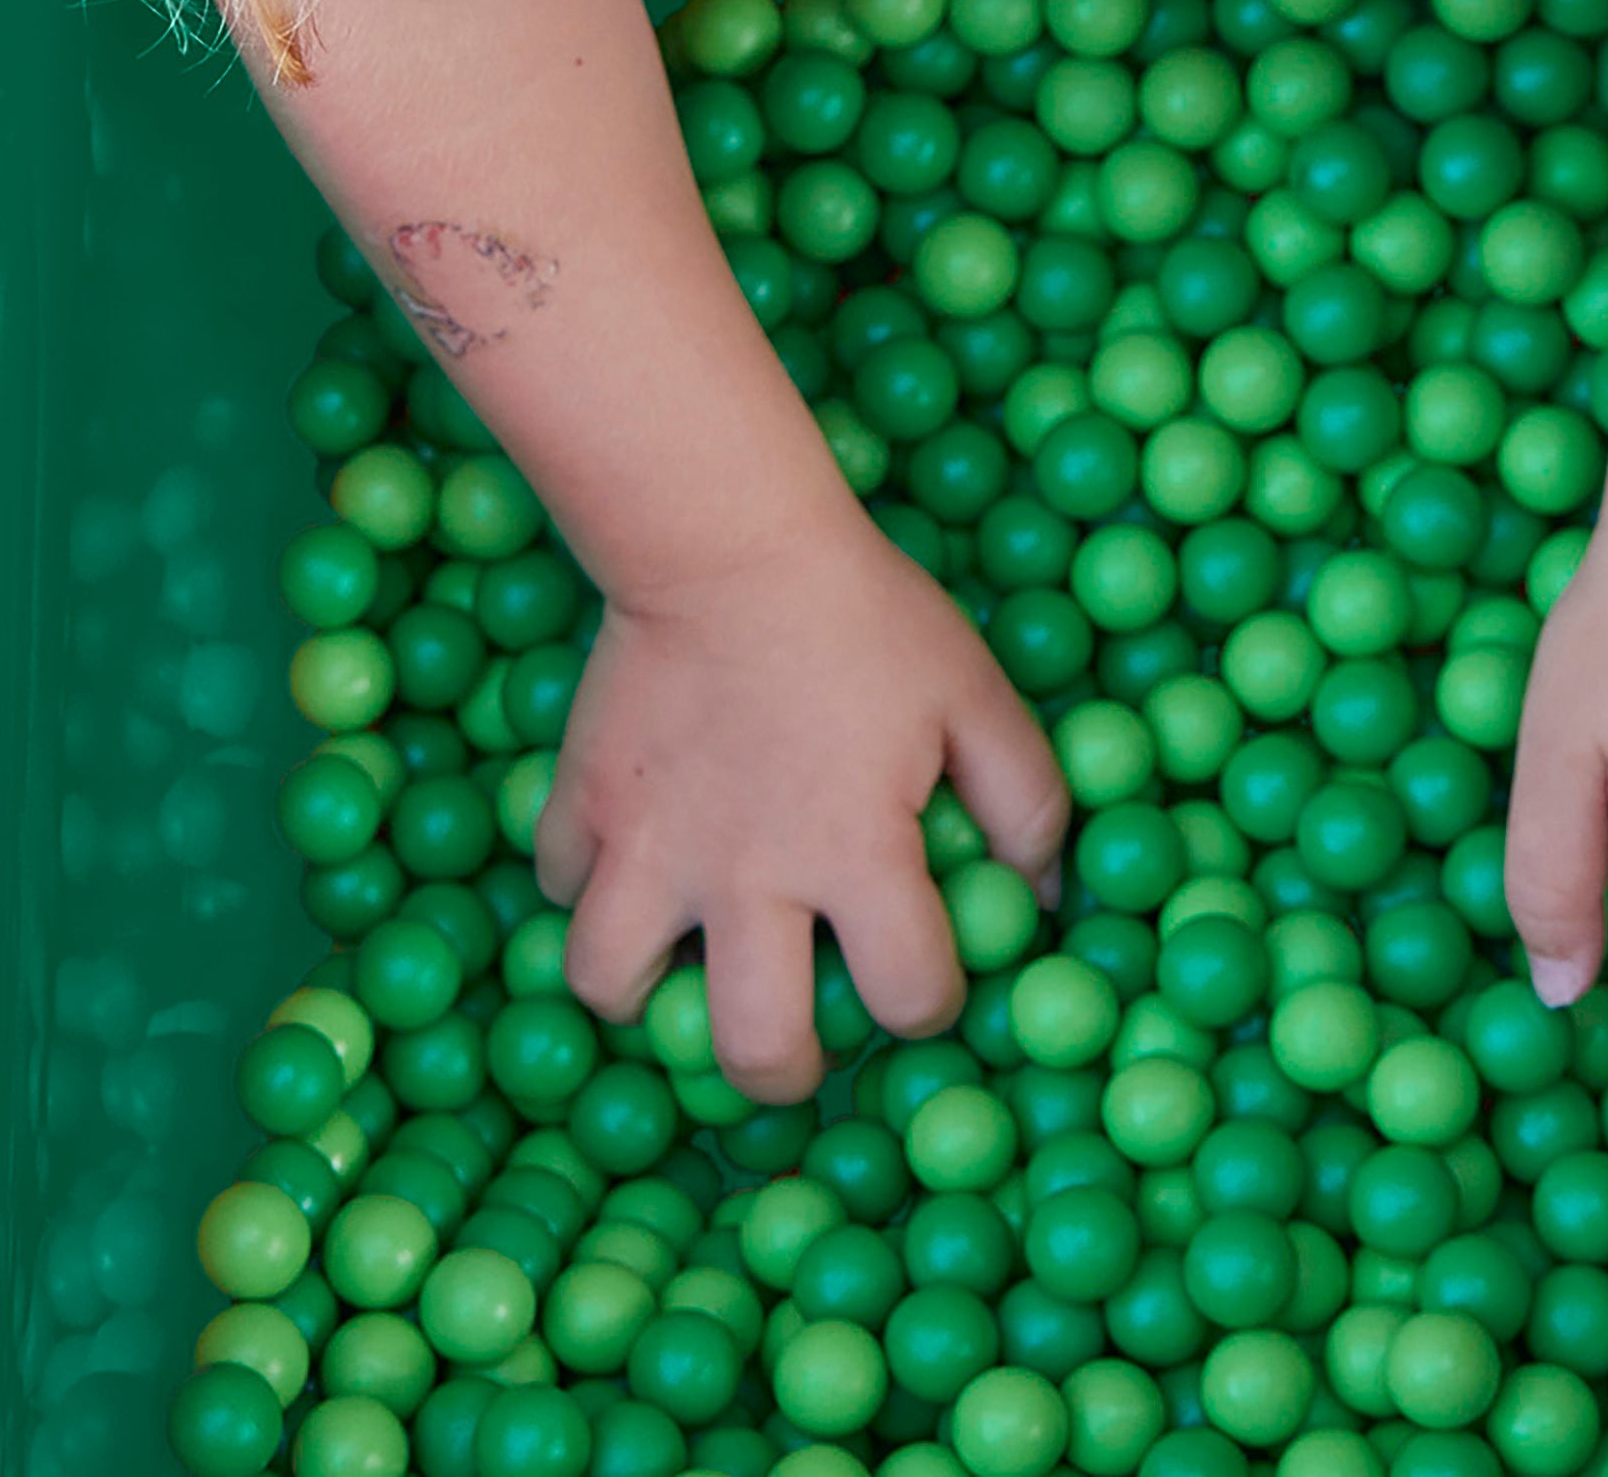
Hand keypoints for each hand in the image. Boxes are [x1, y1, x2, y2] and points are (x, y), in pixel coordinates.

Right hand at [534, 506, 1065, 1100]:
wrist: (729, 537)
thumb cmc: (865, 615)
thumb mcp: (976, 692)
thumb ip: (1028, 801)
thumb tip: (1048, 896)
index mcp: (857, 853)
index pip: (909, 994)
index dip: (930, 1001)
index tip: (921, 976)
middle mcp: (748, 877)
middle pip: (756, 1048)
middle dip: (785, 1069)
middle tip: (795, 1036)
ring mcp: (648, 848)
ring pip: (610, 986)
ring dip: (647, 990)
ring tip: (686, 958)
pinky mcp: (578, 805)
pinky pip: (559, 887)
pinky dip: (588, 886)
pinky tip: (633, 856)